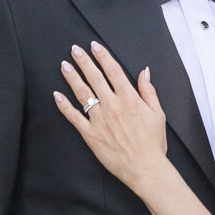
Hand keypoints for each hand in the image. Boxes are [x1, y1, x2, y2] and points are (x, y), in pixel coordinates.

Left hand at [54, 44, 169, 195]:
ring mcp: (100, 120)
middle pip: (95, 77)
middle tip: (74, 50)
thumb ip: (148, 91)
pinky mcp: (91, 134)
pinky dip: (64, 105)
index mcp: (129, 99)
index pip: (113, 71)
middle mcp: (112, 106)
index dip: (102, 56)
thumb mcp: (157, 114)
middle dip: (83, 61)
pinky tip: (57, 95)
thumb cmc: (153, 143)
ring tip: (64, 65)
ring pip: (82, 93)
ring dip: (72, 77)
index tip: (94, 46)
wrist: (145, 168)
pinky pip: (74, 117)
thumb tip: (144, 72)